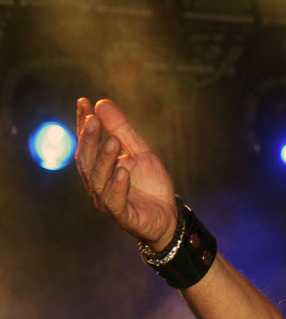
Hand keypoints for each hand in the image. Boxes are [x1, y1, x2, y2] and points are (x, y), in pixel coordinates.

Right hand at [74, 98, 177, 248]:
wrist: (169, 216)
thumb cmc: (151, 185)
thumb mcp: (141, 152)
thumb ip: (123, 130)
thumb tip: (102, 103)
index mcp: (99, 167)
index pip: (87, 143)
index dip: (83, 124)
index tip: (83, 102)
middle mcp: (98, 183)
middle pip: (88, 160)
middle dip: (89, 139)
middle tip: (93, 120)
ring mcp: (108, 201)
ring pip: (99, 179)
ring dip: (105, 159)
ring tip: (113, 141)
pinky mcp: (123, 216)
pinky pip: (116, 201)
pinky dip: (118, 186)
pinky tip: (122, 172)